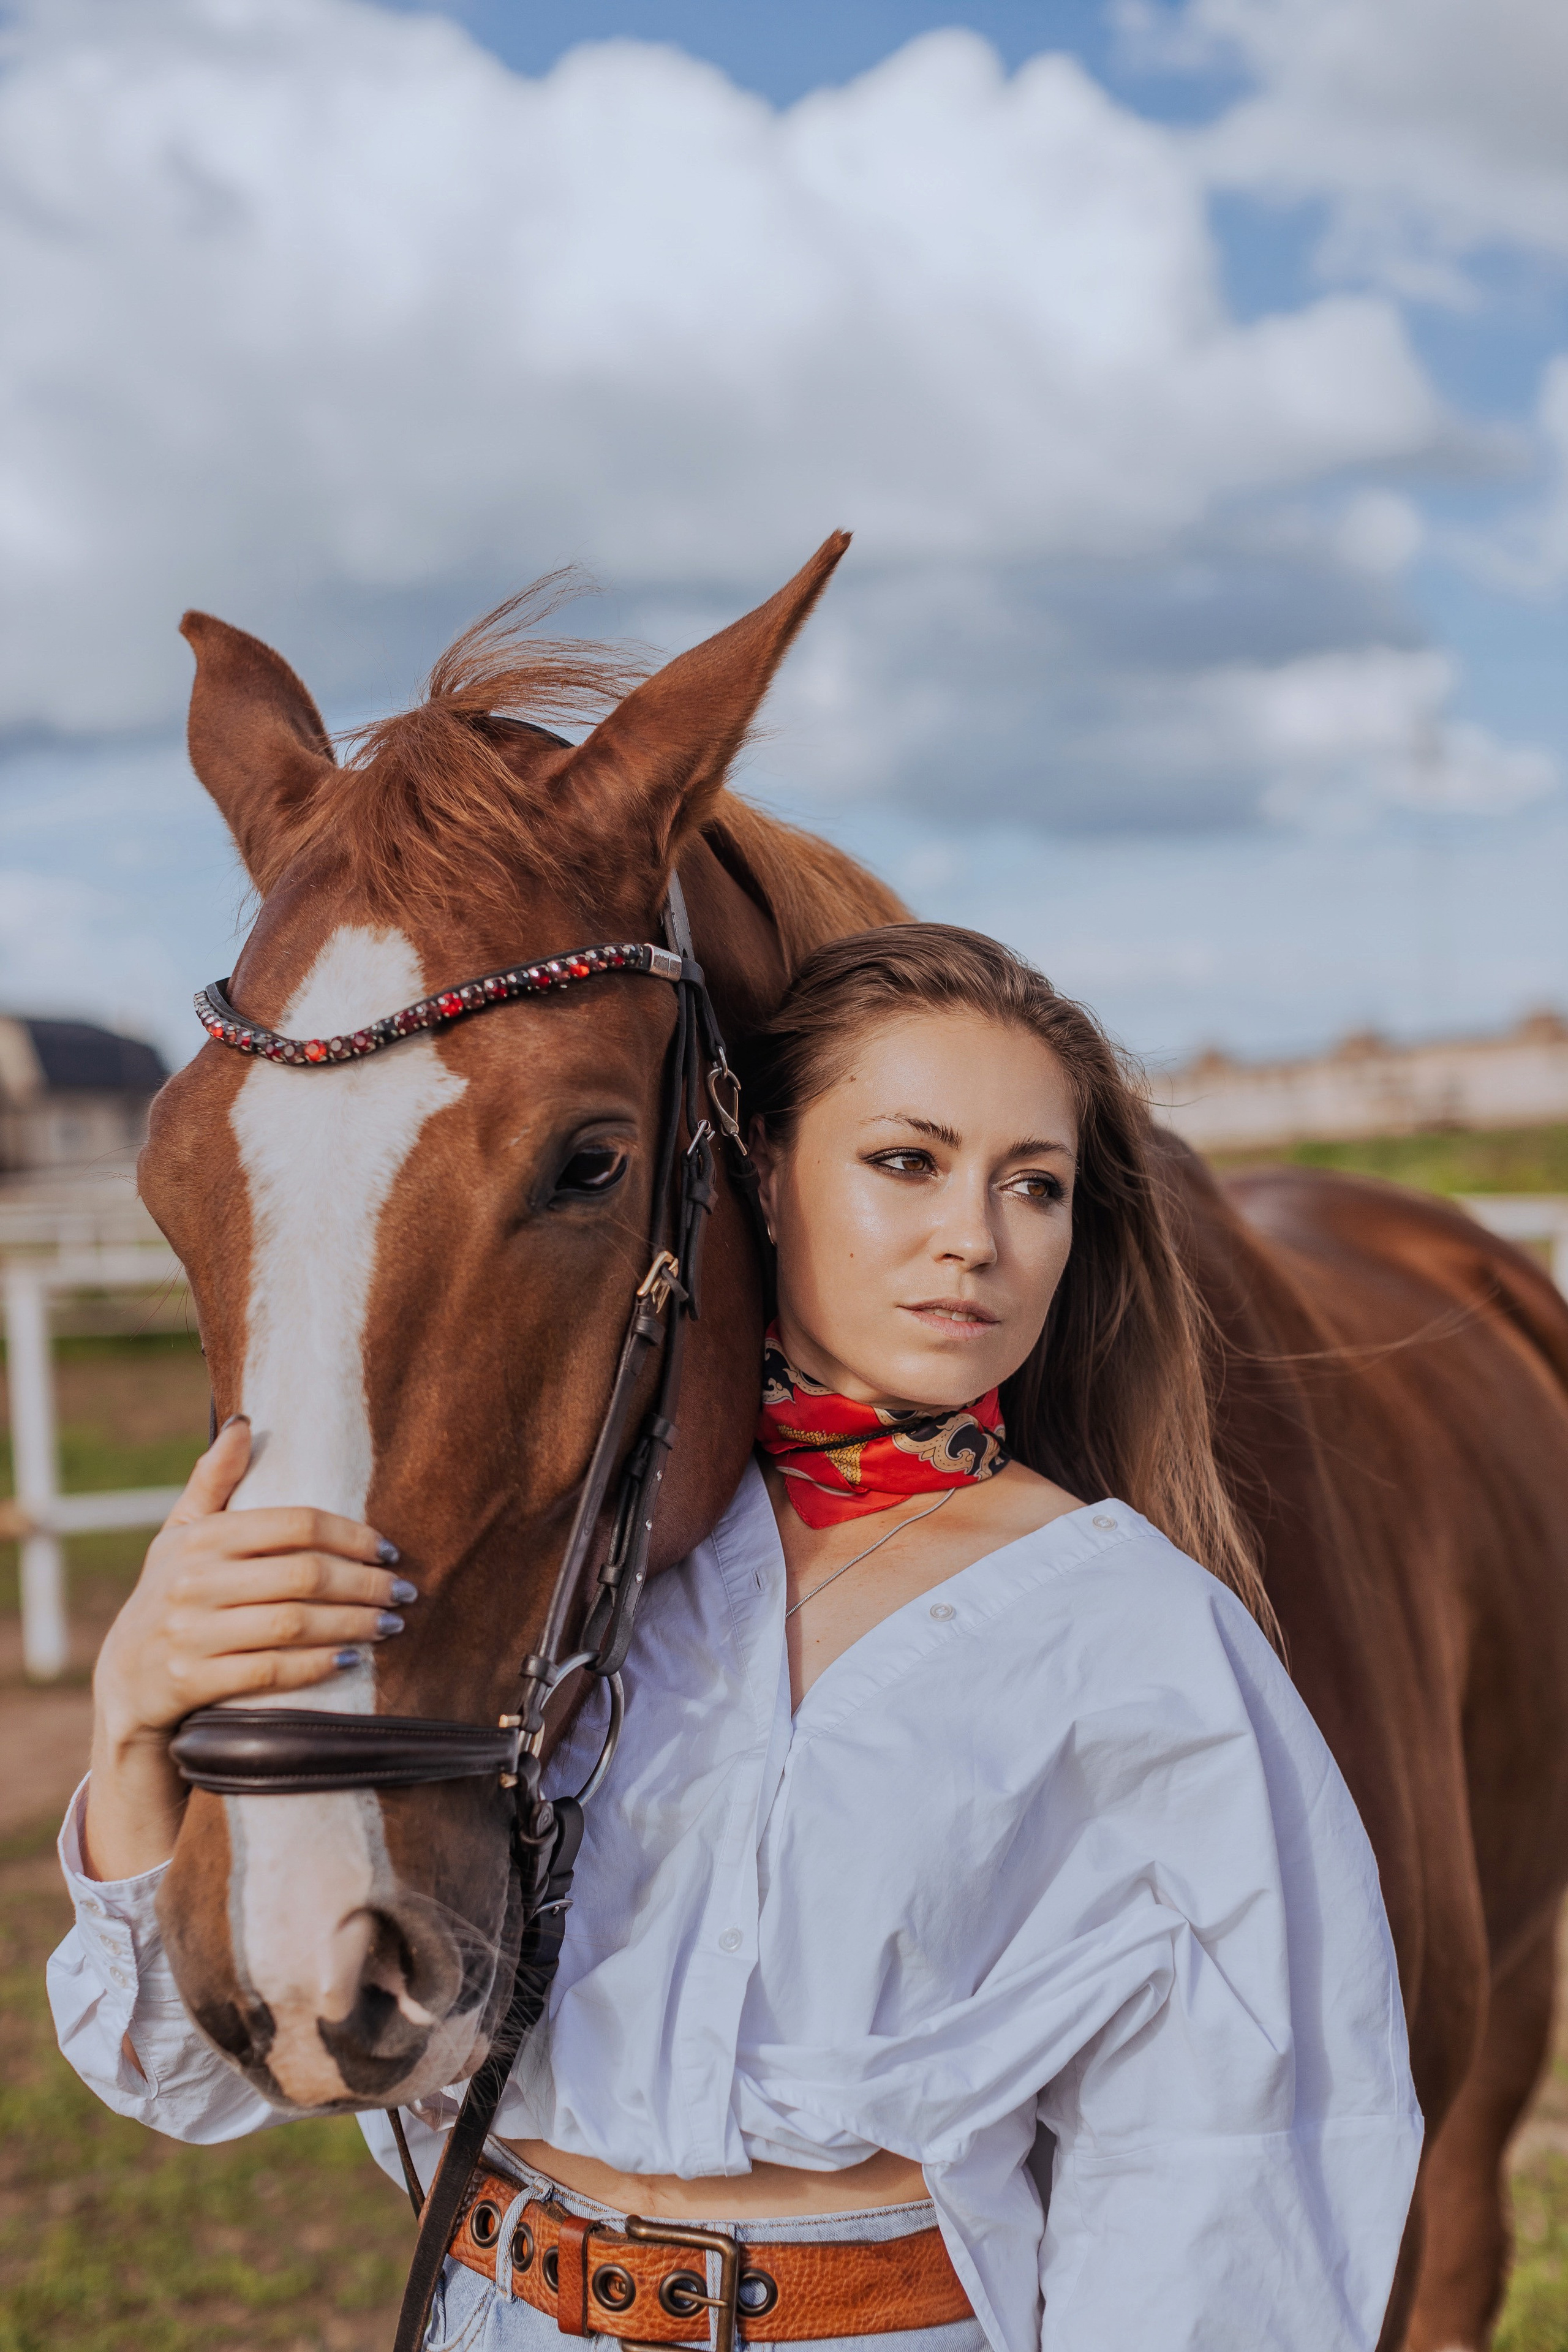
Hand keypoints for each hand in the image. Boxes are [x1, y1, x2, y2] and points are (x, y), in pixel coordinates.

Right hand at [81, 1418, 414, 1880]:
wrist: (124, 1682)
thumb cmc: (169, 1595)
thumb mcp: (180, 1534)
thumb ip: (213, 1480)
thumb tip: (244, 1422)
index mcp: (201, 1538)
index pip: (296, 1524)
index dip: (351, 1536)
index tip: (387, 1549)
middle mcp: (193, 1581)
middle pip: (304, 1574)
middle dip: (365, 1583)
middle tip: (404, 1591)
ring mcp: (190, 1633)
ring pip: (294, 1623)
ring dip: (353, 1624)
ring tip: (390, 1624)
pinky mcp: (192, 1682)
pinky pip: (271, 1671)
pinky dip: (317, 1665)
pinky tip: (350, 1660)